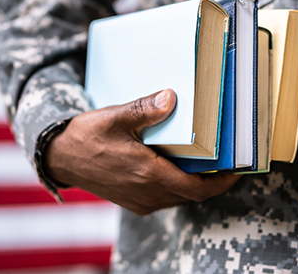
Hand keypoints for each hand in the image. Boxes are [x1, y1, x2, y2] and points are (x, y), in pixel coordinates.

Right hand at [43, 89, 240, 214]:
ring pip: (178, 197)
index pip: (197, 189)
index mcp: (148, 174)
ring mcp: (138, 200)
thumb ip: (145, 109)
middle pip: (192, 194)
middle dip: (212, 182)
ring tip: (206, 163)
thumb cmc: (86, 137)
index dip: (222, 183)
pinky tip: (177, 167)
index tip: (238, 171)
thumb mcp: (116, 117)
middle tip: (226, 162)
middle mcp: (146, 193)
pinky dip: (177, 186)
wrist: (59, 156)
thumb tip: (171, 97)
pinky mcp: (131, 200)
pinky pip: (164, 197)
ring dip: (194, 184)